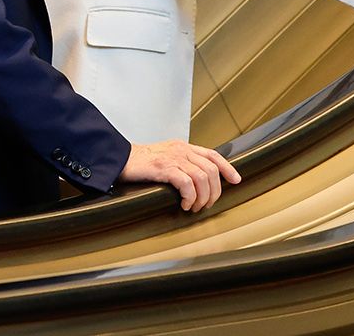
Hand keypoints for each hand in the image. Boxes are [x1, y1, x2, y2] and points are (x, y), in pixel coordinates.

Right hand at [119, 140, 240, 212]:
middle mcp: (181, 150)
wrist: (117, 159)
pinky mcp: (164, 167)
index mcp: (182, 147)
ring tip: (193, 207)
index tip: (236, 180)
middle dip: (214, 192)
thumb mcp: (164, 157)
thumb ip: (180, 163)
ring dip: (202, 197)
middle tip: (205, 205)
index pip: (212, 155)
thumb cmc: (139, 163)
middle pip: (211, 170)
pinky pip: (187, 184)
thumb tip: (197, 182)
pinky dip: (190, 197)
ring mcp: (173, 158)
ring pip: (202, 178)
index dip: (227, 168)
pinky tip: (183, 204)